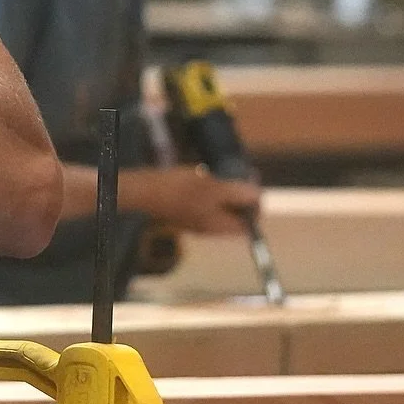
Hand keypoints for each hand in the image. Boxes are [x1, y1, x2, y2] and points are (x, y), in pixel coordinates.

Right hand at [129, 164, 261, 235]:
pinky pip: (208, 206)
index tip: (252, 185)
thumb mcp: (213, 187)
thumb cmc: (179, 189)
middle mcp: (211, 229)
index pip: (250, 225)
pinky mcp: (186, 213)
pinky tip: (206, 178)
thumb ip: (237, 193)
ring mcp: (198, 222)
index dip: (256, 206)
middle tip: (240, 175)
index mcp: (220, 226)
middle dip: (242, 197)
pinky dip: (213, 194)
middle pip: (236, 218)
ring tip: (224, 173)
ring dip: (227, 193)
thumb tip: (259, 196)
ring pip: (222, 210)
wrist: (144, 191)